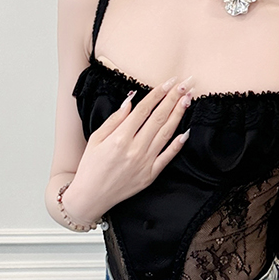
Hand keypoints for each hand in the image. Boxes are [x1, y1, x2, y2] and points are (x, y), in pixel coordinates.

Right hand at [61, 74, 195, 224]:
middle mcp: (135, 149)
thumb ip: (115, 119)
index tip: (168, 82)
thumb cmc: (90, 167)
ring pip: (166, 134)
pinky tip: (186, 131)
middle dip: (173, 99)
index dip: (157, 94)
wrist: (91, 197)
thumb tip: (130, 100)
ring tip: (188, 99)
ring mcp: (145, 163)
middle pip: (158, 118)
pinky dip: (177, 144)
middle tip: (185, 85)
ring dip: (178, 115)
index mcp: (119, 138)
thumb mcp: (95, 138)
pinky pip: (167, 157)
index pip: (143, 110)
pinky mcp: (150, 175)